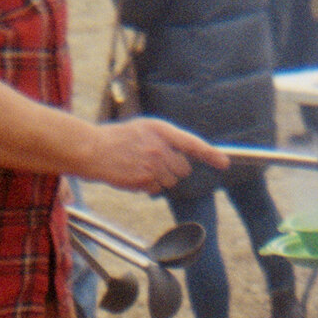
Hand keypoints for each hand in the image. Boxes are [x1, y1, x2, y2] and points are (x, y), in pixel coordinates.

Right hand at [89, 118, 227, 193]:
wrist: (93, 149)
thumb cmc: (117, 138)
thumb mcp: (143, 128)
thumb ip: (165, 139)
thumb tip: (184, 156)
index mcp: (161, 130)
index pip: (192, 143)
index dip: (211, 154)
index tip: (224, 163)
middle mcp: (160, 147)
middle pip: (183, 168)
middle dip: (174, 169)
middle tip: (155, 162)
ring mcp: (152, 165)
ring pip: (171, 181)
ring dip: (160, 179)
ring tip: (140, 167)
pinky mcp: (144, 180)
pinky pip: (156, 189)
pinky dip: (148, 186)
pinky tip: (134, 175)